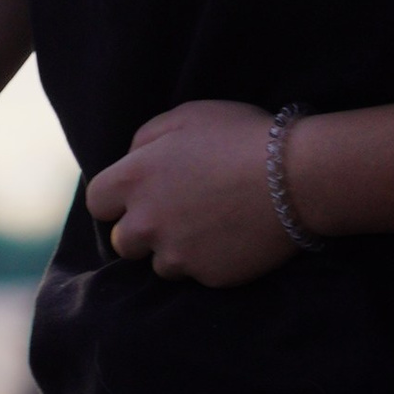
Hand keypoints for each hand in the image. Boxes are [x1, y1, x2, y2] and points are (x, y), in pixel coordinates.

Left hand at [86, 100, 295, 284]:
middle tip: (175, 215)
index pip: (97, 202)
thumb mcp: (187, 117)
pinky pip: (195, 274)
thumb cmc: (242, 137)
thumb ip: (146, 139)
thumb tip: (130, 159)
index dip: (115, 200)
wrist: (296, 176)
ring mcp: (175, 253)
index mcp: (135, 178)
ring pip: (158, 263)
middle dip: (141, 231)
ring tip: (209, 225)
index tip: (137, 197)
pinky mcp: (205, 276)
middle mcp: (146, 222)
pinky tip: (231, 237)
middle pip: (122, 241)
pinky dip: (208, 260)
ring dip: (175, 249)